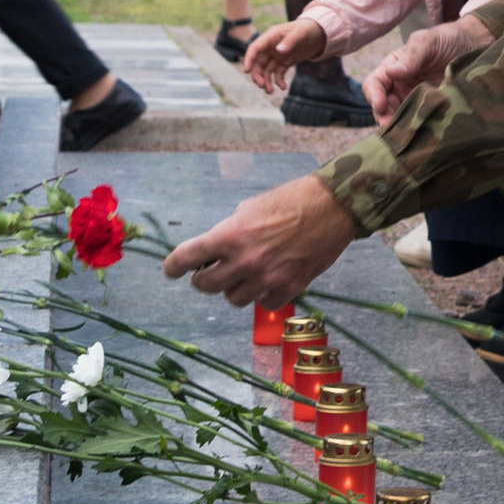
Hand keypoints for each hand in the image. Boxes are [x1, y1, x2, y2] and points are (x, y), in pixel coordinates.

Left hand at [163, 175, 358, 304]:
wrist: (332, 208)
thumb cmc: (291, 200)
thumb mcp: (250, 208)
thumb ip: (229, 231)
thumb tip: (215, 250)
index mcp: (230, 235)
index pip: (187, 257)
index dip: (174, 266)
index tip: (171, 270)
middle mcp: (244, 260)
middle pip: (206, 285)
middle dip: (203, 278)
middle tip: (209, 272)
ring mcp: (266, 278)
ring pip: (233, 299)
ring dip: (234, 287)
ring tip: (246, 273)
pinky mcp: (288, 289)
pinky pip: (263, 304)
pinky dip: (262, 295)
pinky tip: (268, 281)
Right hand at [239, 16, 324, 95]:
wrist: (321, 33)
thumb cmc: (309, 28)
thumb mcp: (301, 33)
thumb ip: (290, 41)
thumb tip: (278, 51)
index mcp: (271, 36)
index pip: (255, 48)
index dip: (249, 59)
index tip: (246, 71)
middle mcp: (271, 47)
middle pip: (258, 62)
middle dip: (258, 75)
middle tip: (262, 86)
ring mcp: (277, 55)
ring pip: (266, 70)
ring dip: (266, 81)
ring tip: (270, 91)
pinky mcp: (285, 62)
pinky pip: (278, 73)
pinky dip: (278, 81)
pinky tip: (283, 87)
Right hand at [362, 21, 474, 125]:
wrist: (475, 47)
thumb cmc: (447, 39)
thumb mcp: (428, 42)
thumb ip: (411, 56)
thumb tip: (392, 72)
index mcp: (393, 69)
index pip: (374, 85)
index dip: (374, 96)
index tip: (381, 106)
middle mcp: (401, 88)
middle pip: (383, 108)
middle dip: (385, 119)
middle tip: (393, 131)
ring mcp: (416, 101)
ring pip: (400, 119)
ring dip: (401, 128)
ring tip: (407, 137)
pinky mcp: (432, 111)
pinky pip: (421, 123)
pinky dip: (419, 130)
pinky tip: (423, 136)